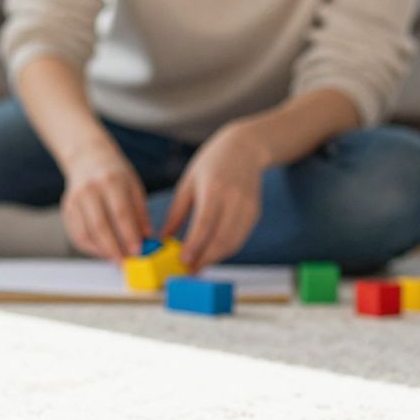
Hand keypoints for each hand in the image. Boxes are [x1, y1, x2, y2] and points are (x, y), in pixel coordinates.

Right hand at [59, 139, 150, 261]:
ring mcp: (74, 200)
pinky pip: (76, 235)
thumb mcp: (134, 186)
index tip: (138, 251)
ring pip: (85, 233)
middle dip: (114, 249)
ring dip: (101, 251)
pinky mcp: (67, 210)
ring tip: (116, 259)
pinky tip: (103, 252)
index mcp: (110, 181)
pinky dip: (90, 248)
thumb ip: (141, 212)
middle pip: (100, 226)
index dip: (129, 234)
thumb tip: (148, 238)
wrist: (88, 159)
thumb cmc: (115, 174)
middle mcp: (89, 190)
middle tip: (126, 262)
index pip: (120, 212)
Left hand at [161, 120, 268, 270]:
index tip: (183, 262)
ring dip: (216, 258)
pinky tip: (211, 254)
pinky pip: (240, 238)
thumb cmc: (211, 163)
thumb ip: (176, 213)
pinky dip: (226, 250)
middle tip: (189, 271)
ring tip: (198, 266)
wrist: (245, 148)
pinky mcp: (255, 213)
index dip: (195, 246)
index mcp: (214, 189)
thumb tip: (163, 239)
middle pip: (221, 239)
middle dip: (205, 259)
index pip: (205, 225)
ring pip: (233, 243)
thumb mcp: (188, 182)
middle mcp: (234, 200)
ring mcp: (248, 207)